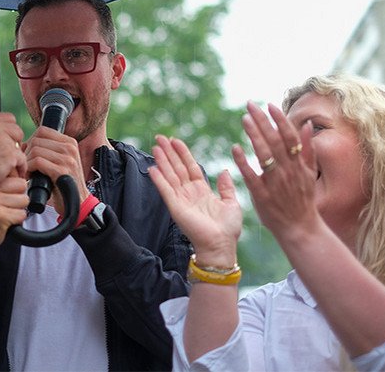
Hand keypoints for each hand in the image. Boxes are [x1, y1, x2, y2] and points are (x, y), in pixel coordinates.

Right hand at [0, 112, 25, 190]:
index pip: (8, 118)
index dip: (9, 129)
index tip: (7, 139)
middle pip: (17, 130)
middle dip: (15, 142)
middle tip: (9, 154)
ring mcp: (3, 140)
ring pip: (19, 146)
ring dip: (15, 156)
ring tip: (8, 166)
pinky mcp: (10, 154)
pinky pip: (22, 160)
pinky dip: (19, 167)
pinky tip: (14, 173)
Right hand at [0, 172, 28, 258]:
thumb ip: (2, 185)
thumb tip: (23, 179)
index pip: (15, 175)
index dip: (16, 188)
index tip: (7, 196)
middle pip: (22, 185)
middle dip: (19, 198)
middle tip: (6, 207)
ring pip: (24, 200)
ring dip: (18, 210)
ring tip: (4, 214)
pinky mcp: (0, 217)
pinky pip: (22, 214)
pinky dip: (17, 221)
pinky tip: (4, 223)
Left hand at [23, 126, 89, 213]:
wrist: (78, 203)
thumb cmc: (64, 183)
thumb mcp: (59, 162)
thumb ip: (46, 150)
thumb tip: (24, 144)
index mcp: (70, 142)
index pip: (42, 131)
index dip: (31, 141)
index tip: (29, 155)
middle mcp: (70, 148)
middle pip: (37, 140)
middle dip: (26, 153)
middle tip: (26, 166)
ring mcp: (67, 159)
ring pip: (35, 150)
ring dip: (27, 162)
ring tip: (29, 172)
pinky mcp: (62, 171)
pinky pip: (37, 162)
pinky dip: (29, 169)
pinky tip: (30, 177)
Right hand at [149, 135, 241, 264]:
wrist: (221, 246)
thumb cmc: (228, 229)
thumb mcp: (232, 203)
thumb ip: (226, 187)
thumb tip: (224, 170)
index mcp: (202, 191)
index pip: (190, 167)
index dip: (183, 154)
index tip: (175, 141)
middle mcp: (189, 193)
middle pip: (177, 168)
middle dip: (169, 152)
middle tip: (160, 138)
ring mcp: (181, 200)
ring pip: (170, 175)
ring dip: (162, 161)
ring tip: (155, 147)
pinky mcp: (175, 208)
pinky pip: (166, 190)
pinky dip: (159, 179)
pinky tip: (153, 168)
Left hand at [231, 102, 317, 241]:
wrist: (300, 228)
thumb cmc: (303, 199)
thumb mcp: (310, 173)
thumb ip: (308, 149)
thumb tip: (307, 125)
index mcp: (299, 164)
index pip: (289, 136)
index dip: (280, 119)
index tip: (269, 104)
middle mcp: (288, 171)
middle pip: (275, 141)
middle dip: (263, 121)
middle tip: (250, 105)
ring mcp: (275, 183)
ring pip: (264, 155)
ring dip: (254, 135)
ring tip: (244, 119)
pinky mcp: (262, 195)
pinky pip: (252, 176)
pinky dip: (243, 162)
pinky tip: (235, 148)